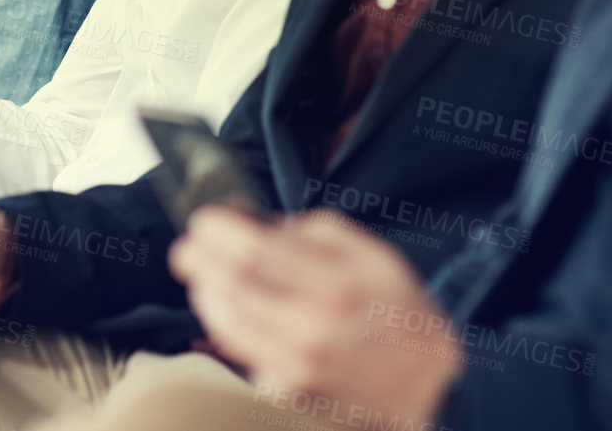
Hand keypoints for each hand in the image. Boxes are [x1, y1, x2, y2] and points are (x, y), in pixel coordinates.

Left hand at [170, 207, 462, 425]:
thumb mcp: (375, 256)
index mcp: (335, 286)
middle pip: (231, 285)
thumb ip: (316, 233)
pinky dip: (227, 326)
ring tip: (201, 274)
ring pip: (226, 321)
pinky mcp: (288, 392)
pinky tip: (225, 308)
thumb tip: (263, 226)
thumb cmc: (398, 313)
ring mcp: (296, 366)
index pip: (253, 251)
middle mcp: (311, 329)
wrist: (424, 385)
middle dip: (200, 260)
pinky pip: (242, 352)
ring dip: (206, 291)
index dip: (218, 231)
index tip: (203, 219)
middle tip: (187, 247)